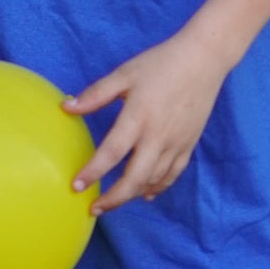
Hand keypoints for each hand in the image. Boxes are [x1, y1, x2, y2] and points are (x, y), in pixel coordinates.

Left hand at [64, 28, 227, 214]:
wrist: (204, 60)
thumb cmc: (161, 63)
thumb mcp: (124, 74)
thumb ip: (95, 94)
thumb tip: (66, 107)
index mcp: (139, 117)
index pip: (112, 153)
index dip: (92, 172)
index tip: (76, 186)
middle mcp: (158, 136)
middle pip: (135, 178)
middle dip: (113, 198)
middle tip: (94, 208)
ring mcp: (176, 143)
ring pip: (153, 180)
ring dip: (132, 194)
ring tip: (113, 201)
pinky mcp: (189, 144)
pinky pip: (173, 174)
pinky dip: (158, 187)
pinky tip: (146, 194)